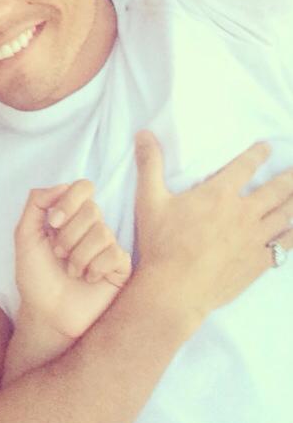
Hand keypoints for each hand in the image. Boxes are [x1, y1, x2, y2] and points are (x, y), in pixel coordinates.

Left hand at [14, 182, 131, 338]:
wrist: (47, 314)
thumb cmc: (35, 277)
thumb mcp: (25, 235)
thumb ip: (36, 203)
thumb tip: (62, 185)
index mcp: (71, 216)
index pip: (83, 187)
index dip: (69, 202)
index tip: (52, 223)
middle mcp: (92, 227)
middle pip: (92, 209)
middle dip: (68, 235)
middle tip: (58, 254)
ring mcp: (108, 246)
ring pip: (102, 232)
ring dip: (78, 256)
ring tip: (71, 271)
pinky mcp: (120, 266)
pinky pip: (114, 254)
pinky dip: (94, 268)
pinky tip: (88, 280)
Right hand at [135, 130, 292, 318]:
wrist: (176, 288)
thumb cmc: (161, 243)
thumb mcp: (149, 200)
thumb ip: (149, 164)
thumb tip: (144, 133)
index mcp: (219, 194)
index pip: (244, 167)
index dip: (257, 154)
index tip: (266, 147)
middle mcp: (243, 213)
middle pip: (276, 190)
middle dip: (289, 177)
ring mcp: (254, 238)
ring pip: (286, 215)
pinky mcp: (258, 262)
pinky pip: (285, 245)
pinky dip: (292, 234)